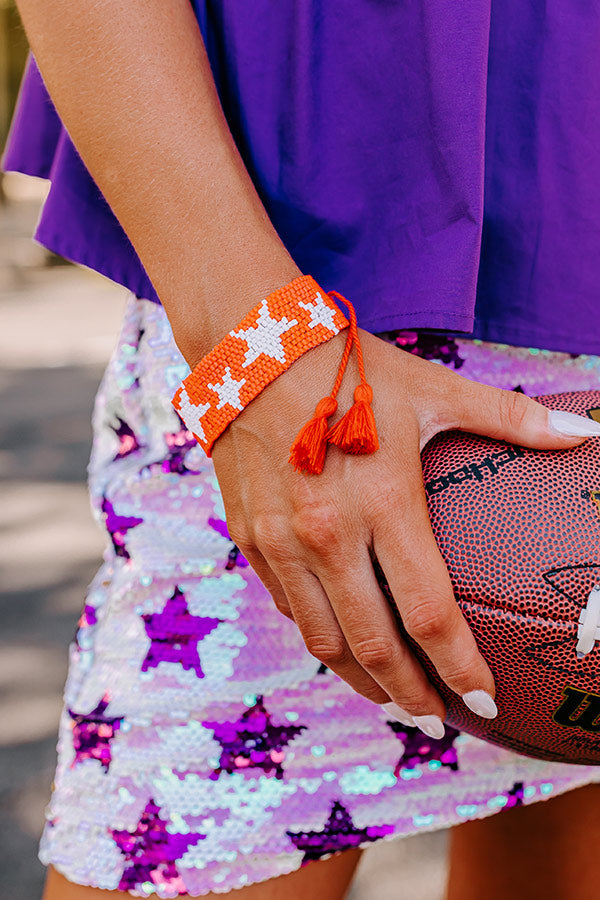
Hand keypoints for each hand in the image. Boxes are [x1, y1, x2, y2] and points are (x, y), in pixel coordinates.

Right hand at [211, 329, 587, 736]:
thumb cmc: (349, 370)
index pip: (430, 612)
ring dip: (362, 681)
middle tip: (438, 719)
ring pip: (324, 641)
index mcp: (383, 503)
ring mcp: (282, 542)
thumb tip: (581, 430)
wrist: (251, 351)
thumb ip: (509, 417)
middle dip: (413, 695)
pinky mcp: (251, 539)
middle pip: (375, 645)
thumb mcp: (432, 391)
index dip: (462, 666)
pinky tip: (341, 644)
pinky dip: (320, 637)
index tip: (485, 700)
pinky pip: (288, 607)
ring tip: (391, 699)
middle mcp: (327, 535)